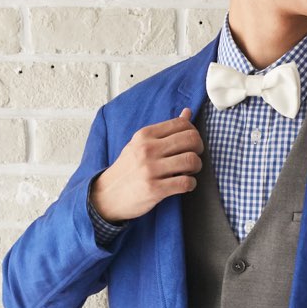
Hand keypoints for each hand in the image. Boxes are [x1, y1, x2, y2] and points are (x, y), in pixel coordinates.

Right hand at [90, 108, 202, 222]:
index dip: (193, 133)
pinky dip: (191, 184)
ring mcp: (151, 169)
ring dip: (196, 167)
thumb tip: (187, 113)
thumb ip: (165, 130)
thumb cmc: (128, 168)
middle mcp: (148, 149)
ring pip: (192, 160)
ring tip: (189, 171)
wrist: (107, 195)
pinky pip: (186, 182)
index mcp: (145, 135)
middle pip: (191, 139)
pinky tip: (185, 184)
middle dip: (199, 148)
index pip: (182, 124)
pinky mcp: (155, 189)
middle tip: (193, 157)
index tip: (190, 144)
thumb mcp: (141, 144)